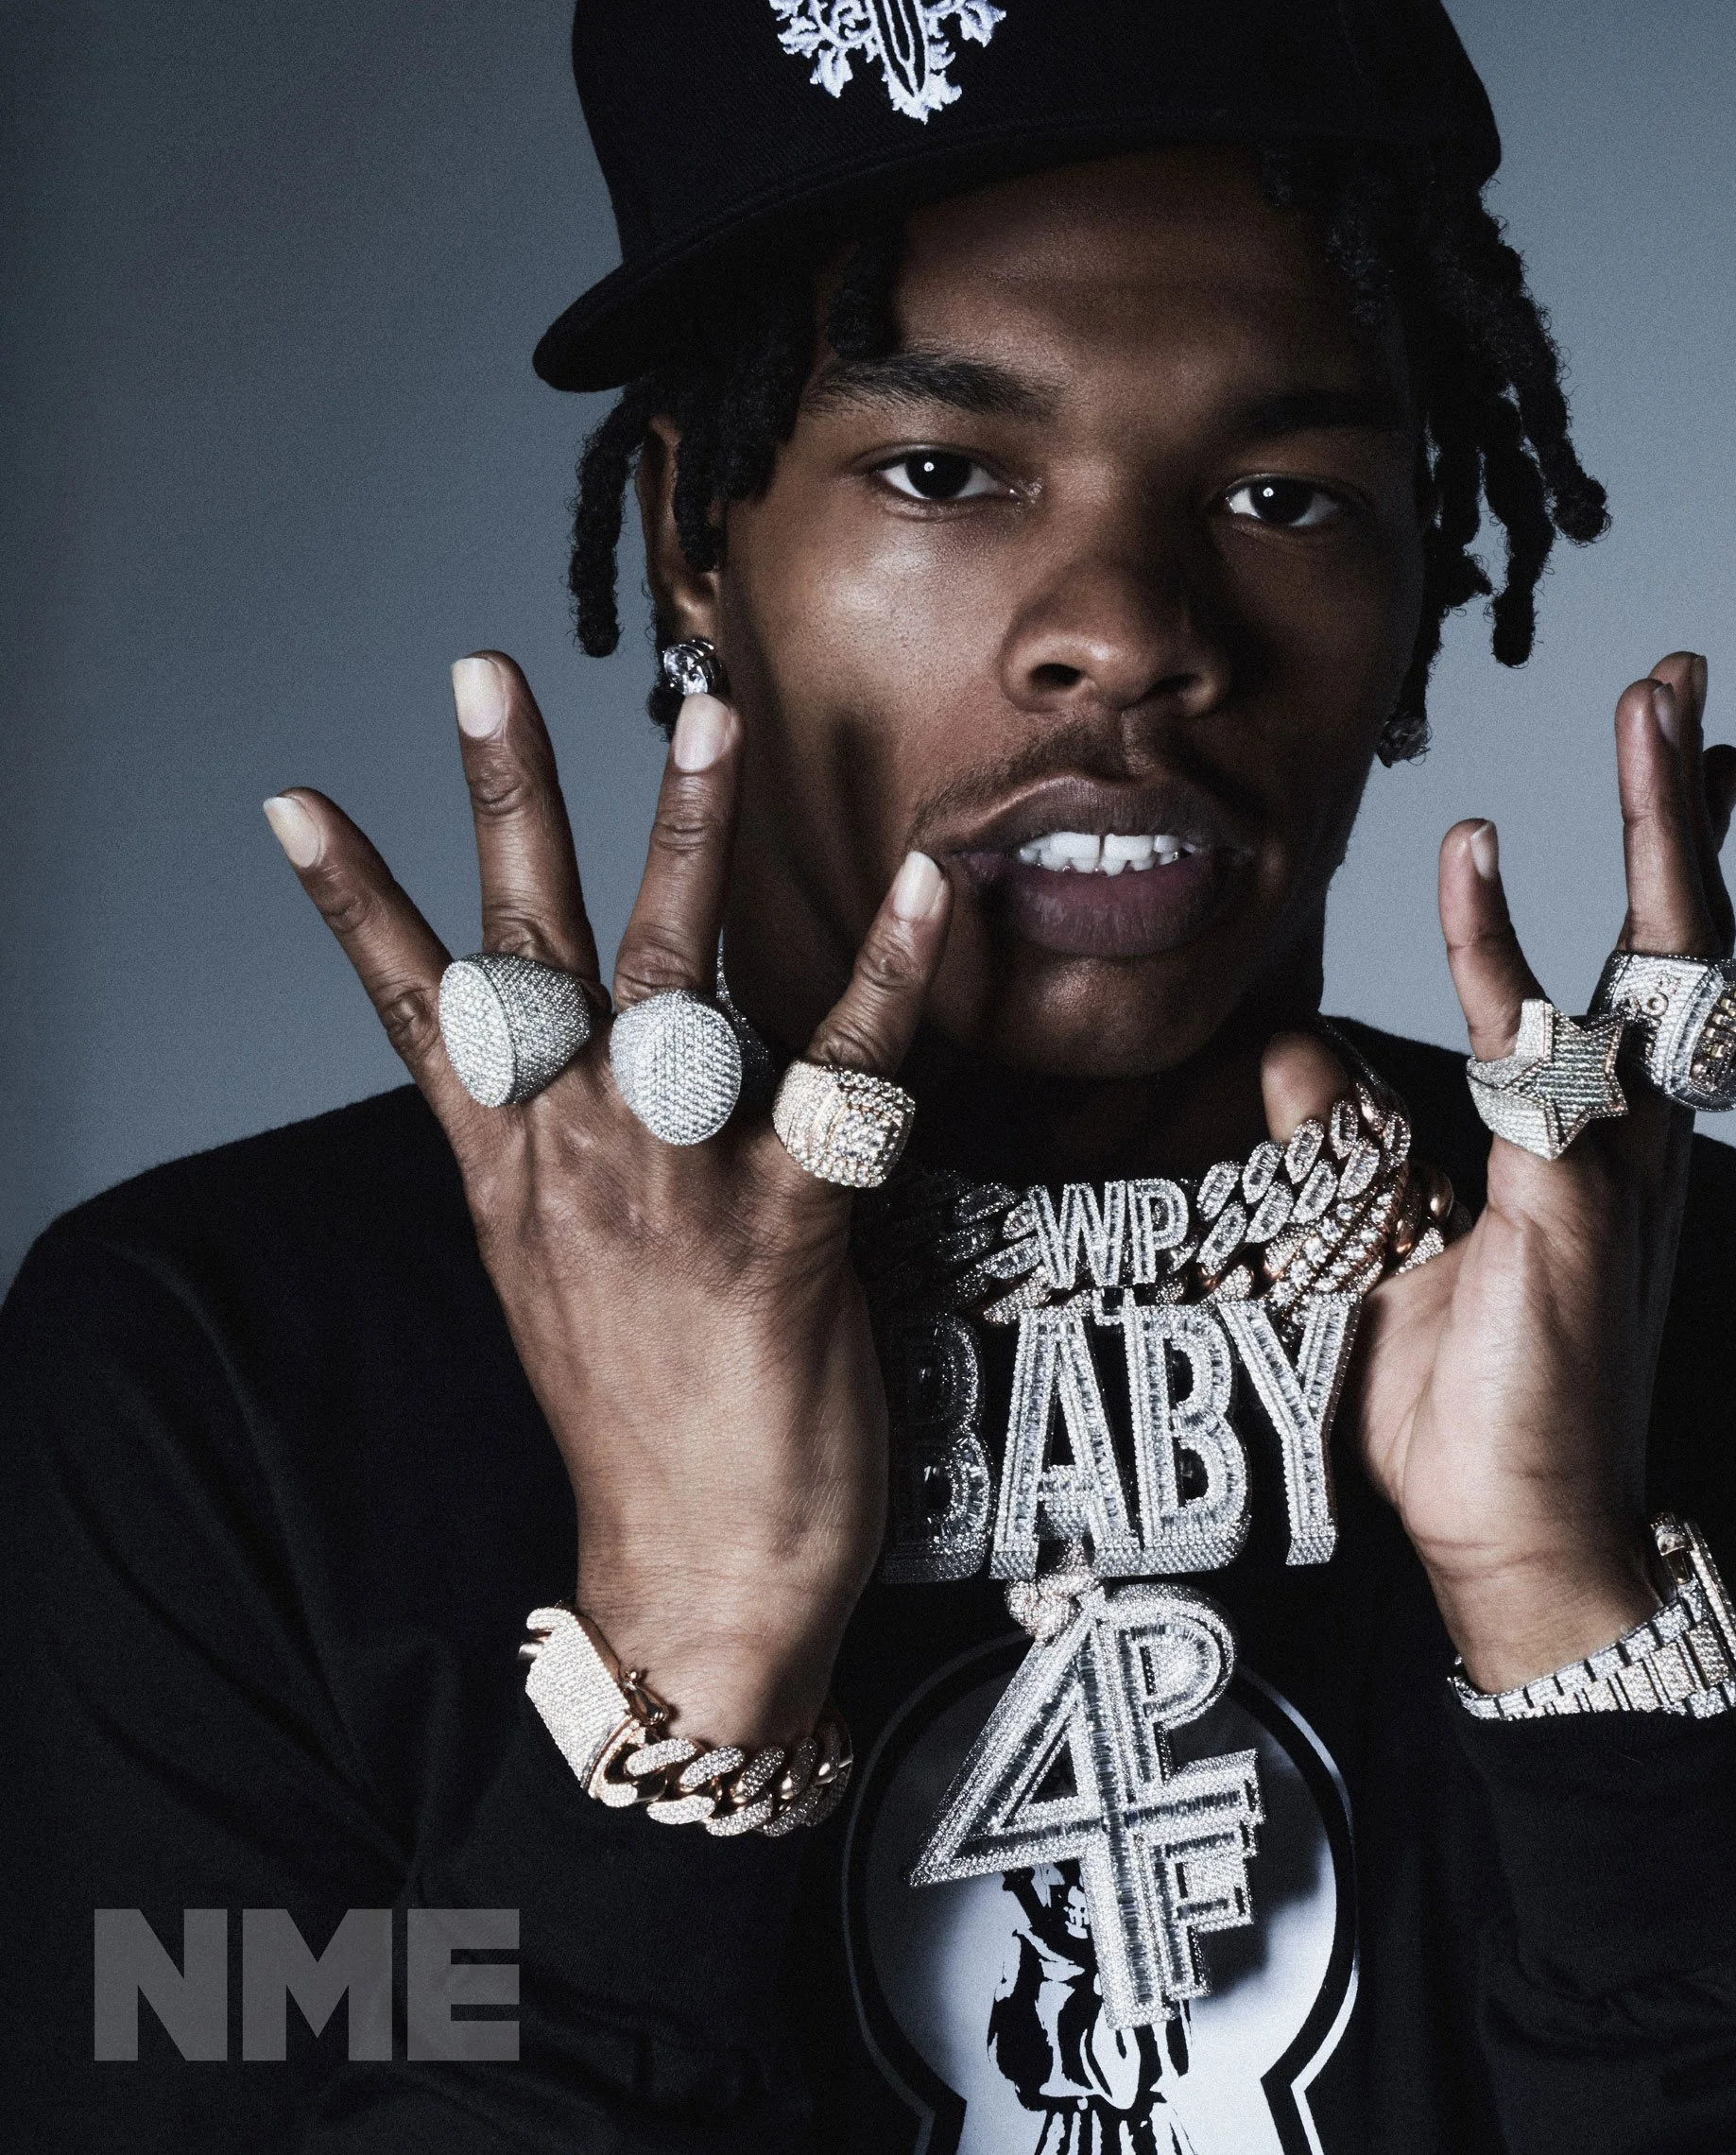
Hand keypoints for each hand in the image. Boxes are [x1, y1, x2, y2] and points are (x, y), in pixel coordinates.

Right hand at [263, 653, 951, 1743]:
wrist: (700, 1583)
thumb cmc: (648, 1428)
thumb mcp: (564, 1282)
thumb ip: (568, 1162)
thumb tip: (586, 1070)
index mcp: (514, 1177)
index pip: (415, 1013)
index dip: (353, 905)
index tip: (292, 800)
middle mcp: (575, 1163)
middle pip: (531, 952)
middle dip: (506, 804)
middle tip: (483, 674)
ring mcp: (674, 1189)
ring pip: (675, 976)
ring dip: (691, 834)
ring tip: (707, 713)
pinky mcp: (784, 1229)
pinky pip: (843, 1075)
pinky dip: (887, 975)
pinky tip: (922, 887)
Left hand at [1284, 651, 1735, 1690]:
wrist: (1518, 1540)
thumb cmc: (1469, 1401)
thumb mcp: (1387, 1241)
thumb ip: (1350, 1138)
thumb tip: (1292, 1045)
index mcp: (1603, 1132)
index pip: (1646, 957)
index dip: (1668, 846)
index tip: (1681, 741)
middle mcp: (1631, 1131)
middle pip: (1684, 931)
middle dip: (1686, 798)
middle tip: (1684, 679)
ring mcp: (1615, 1166)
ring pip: (1655, 967)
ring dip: (1655, 830)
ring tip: (1654, 713)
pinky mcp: (1569, 1211)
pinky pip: (1539, 1061)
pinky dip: (1503, 959)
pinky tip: (1477, 864)